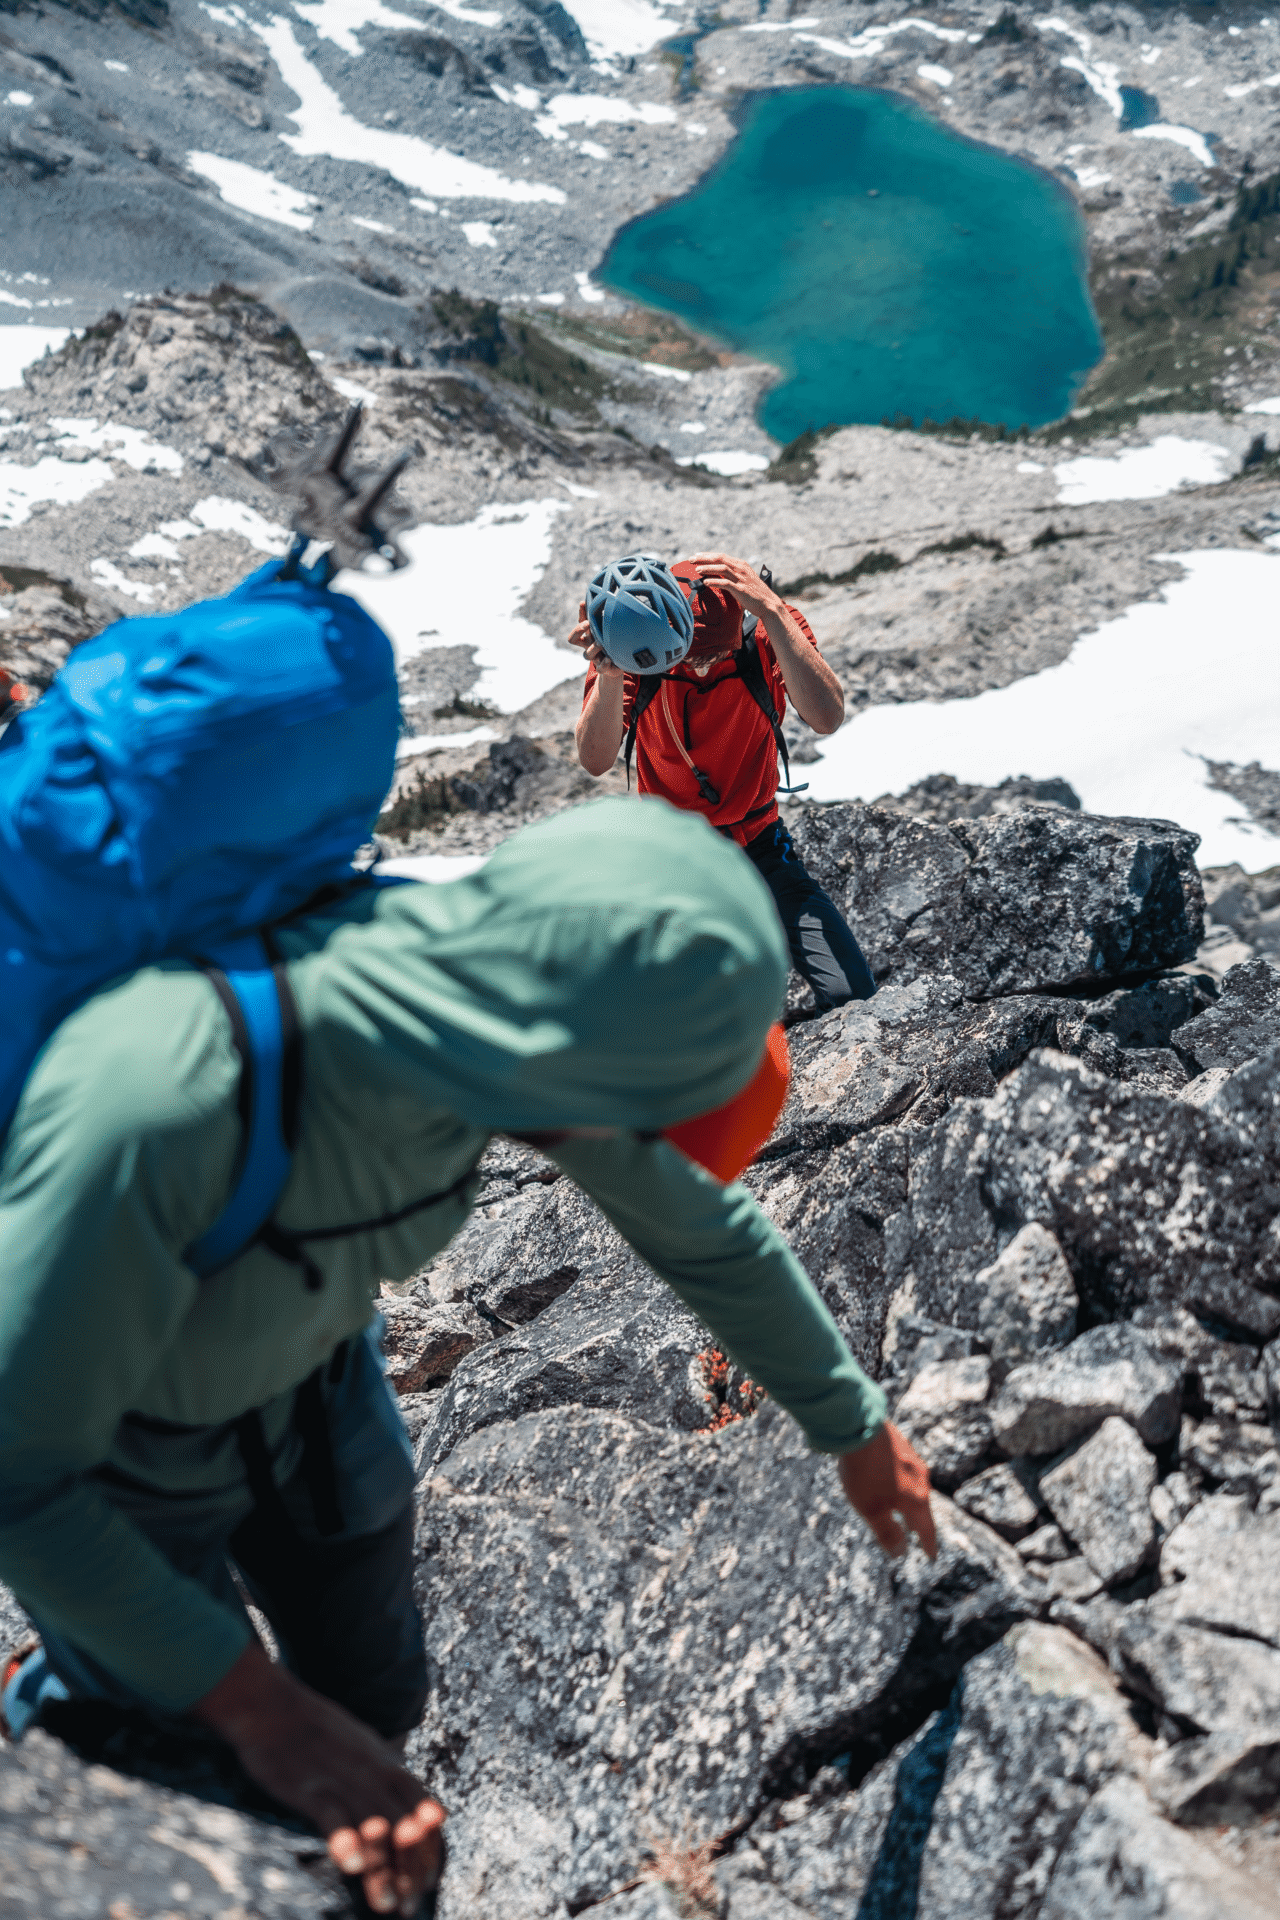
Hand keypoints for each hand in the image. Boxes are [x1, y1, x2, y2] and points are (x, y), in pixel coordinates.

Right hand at [195, 1644, 444, 1915]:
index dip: (429, 1843)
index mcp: (385, 1761)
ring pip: (373, 1826)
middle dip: (411, 1867)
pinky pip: (333, 1816)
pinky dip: (345, 1840)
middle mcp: (371, 1771)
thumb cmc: (313, 1728)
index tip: (429, 1878)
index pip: (421, 1804)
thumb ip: (379, 1772)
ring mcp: (342, 1779)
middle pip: (403, 1823)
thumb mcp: (360, 1743)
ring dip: (384, 1868)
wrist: (271, 1705)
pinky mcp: (311, 1788)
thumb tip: (392, 1803)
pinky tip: (353, 1866)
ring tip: (389, 1904)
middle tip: (411, 1904)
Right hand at [570, 599, 624, 680]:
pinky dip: (604, 663)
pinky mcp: (603, 668)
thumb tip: (614, 595)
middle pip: (573, 639)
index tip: (583, 603)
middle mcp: (588, 646)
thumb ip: (610, 617)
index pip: (579, 623)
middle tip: (588, 623)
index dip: (579, 613)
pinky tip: (609, 658)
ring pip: (586, 654)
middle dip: (579, 629)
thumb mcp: (611, 630)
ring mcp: (594, 657)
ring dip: (593, 647)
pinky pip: (600, 667)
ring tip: (601, 643)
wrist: (618, 665)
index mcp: (588, 635)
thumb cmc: (613, 643)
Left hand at [686, 553, 778, 622]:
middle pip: (720, 559)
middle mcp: (741, 569)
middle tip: (690, 559)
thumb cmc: (754, 594)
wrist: (768, 604)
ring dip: (708, 568)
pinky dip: (714, 582)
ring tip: (696, 570)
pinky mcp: (741, 590)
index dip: (707, 555)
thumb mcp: (743, 580)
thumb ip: (732, 576)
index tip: (696, 556)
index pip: (721, 556)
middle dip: (704, 558)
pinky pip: (725, 583)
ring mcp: (741, 579)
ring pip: (722, 569)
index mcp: (741, 565)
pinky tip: (705, 583)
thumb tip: (716, 575)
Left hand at [838, 1422, 936, 1559]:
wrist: (860, 1427)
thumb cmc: (865, 1474)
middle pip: (922, 1506)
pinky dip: (902, 1484)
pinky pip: (906, 1471)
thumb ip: (887, 1532)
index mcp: (916, 1498)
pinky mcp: (901, 1445)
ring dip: (911, 1501)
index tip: (931, 1556)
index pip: (926, 1528)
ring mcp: (912, 1459)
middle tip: (919, 1535)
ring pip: (915, 1487)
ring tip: (906, 1509)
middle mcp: (920, 1479)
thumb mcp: (871, 1510)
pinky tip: (893, 1480)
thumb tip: (901, 1552)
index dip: (928, 1544)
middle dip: (919, 1523)